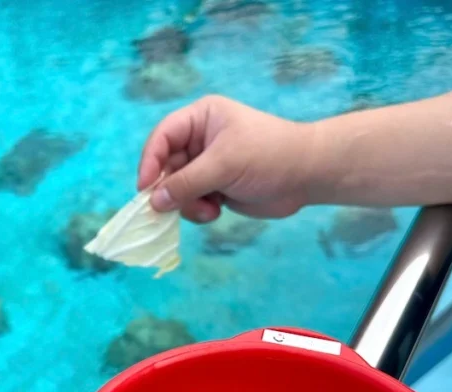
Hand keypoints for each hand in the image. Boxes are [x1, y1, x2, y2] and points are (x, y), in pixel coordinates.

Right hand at [137, 95, 314, 222]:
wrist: (306, 175)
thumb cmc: (267, 156)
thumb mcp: (224, 164)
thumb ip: (187, 183)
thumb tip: (154, 202)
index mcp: (200, 119)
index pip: (162, 137)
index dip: (150, 162)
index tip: (145, 189)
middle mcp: (199, 140)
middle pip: (166, 167)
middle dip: (170, 190)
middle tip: (170, 211)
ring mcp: (207, 165)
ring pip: (177, 189)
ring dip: (187, 204)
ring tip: (208, 211)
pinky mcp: (215, 187)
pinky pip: (192, 201)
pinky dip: (198, 211)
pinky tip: (216, 212)